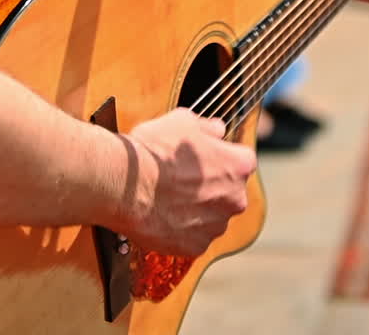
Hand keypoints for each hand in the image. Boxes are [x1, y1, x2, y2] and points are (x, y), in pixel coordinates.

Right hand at [120, 108, 255, 256]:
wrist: (126, 186)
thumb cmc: (154, 150)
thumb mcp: (182, 120)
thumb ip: (207, 127)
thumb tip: (217, 129)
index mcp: (238, 166)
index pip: (242, 159)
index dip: (222, 155)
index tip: (206, 154)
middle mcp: (235, 199)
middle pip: (230, 191)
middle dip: (212, 184)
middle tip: (183, 175)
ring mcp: (216, 226)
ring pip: (212, 215)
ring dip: (197, 207)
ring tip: (167, 194)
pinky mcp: (195, 247)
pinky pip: (193, 235)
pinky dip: (182, 227)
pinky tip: (162, 212)